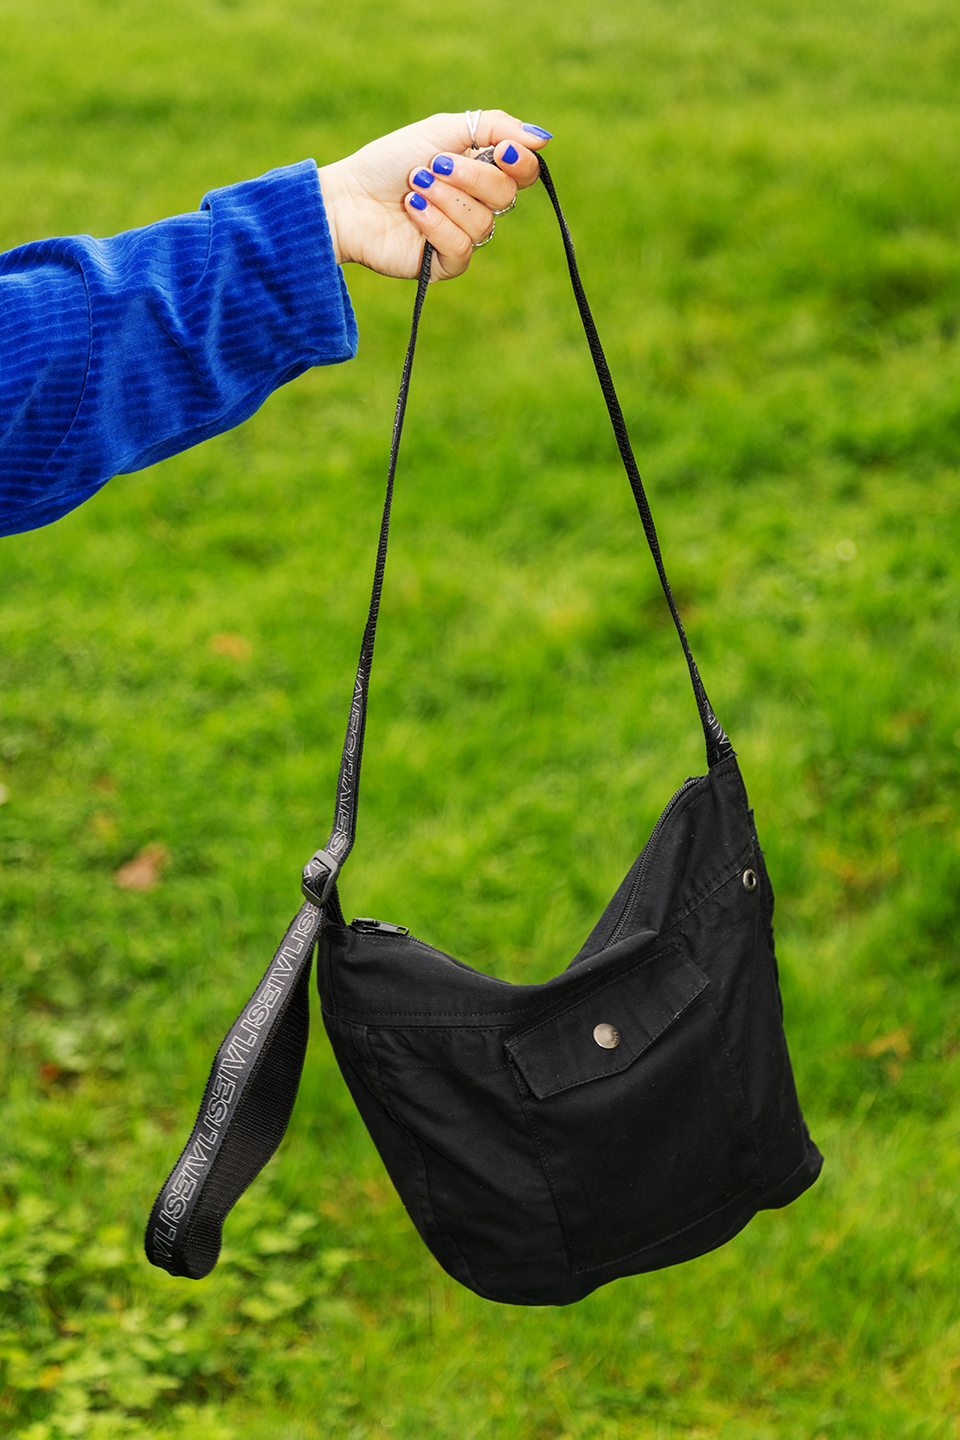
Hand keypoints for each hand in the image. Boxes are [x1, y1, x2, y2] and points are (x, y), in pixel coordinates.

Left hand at [318, 111, 551, 281]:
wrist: (348, 198)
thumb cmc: (390, 162)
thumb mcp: (442, 130)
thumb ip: (493, 127)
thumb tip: (543, 139)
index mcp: (480, 171)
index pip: (523, 174)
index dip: (520, 163)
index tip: (502, 150)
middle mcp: (476, 205)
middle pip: (506, 197)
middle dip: (470, 178)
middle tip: (433, 166)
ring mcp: (460, 236)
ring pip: (483, 224)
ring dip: (446, 200)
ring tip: (414, 188)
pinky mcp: (443, 265)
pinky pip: (461, 249)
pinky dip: (436, 225)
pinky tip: (412, 211)